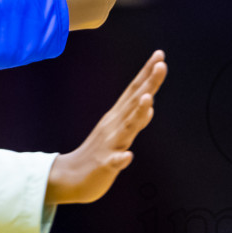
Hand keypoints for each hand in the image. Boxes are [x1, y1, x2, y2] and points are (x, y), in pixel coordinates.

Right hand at [45, 51, 165, 204]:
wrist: (70, 177)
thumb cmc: (99, 154)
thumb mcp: (119, 133)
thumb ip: (134, 119)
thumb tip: (150, 105)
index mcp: (118, 117)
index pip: (134, 91)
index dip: (147, 74)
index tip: (159, 55)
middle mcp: (114, 126)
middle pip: (134, 102)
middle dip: (149, 84)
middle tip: (161, 64)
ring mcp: (109, 145)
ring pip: (126, 128)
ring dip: (138, 113)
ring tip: (149, 99)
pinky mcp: (104, 165)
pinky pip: (114, 161)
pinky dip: (121, 158)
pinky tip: (128, 156)